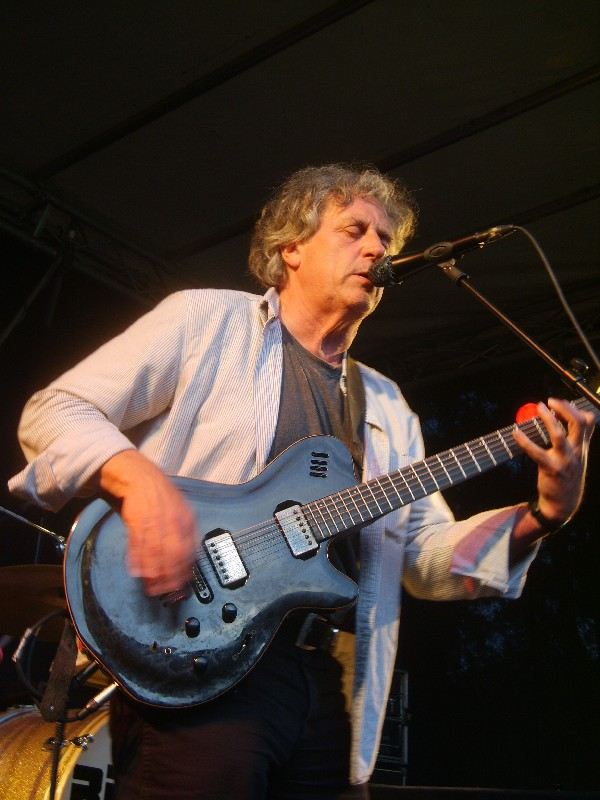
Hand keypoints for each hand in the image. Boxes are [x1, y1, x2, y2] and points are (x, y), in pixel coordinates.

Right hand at [99, 450, 197, 595]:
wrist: (139, 476)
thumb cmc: (160, 497)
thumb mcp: (180, 512)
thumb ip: (183, 535)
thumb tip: (186, 562)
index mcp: (186, 519)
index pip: (189, 550)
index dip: (184, 570)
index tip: (181, 585)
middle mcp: (172, 520)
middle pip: (173, 553)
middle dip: (168, 575)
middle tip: (164, 591)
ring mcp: (154, 518)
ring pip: (155, 551)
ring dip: (152, 572)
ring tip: (150, 587)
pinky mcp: (136, 518)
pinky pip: (137, 542)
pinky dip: (136, 559)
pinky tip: (136, 571)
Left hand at [513, 398, 594, 526]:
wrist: (563, 505)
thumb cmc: (567, 478)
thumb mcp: (577, 458)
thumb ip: (576, 440)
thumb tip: (567, 419)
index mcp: (583, 448)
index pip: (589, 422)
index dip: (576, 408)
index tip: (561, 402)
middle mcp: (577, 452)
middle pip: (578, 423)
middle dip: (565, 408)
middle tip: (550, 400)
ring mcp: (565, 461)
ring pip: (559, 435)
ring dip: (548, 418)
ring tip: (539, 407)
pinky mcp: (551, 469)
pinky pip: (536, 452)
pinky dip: (525, 440)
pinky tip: (516, 432)